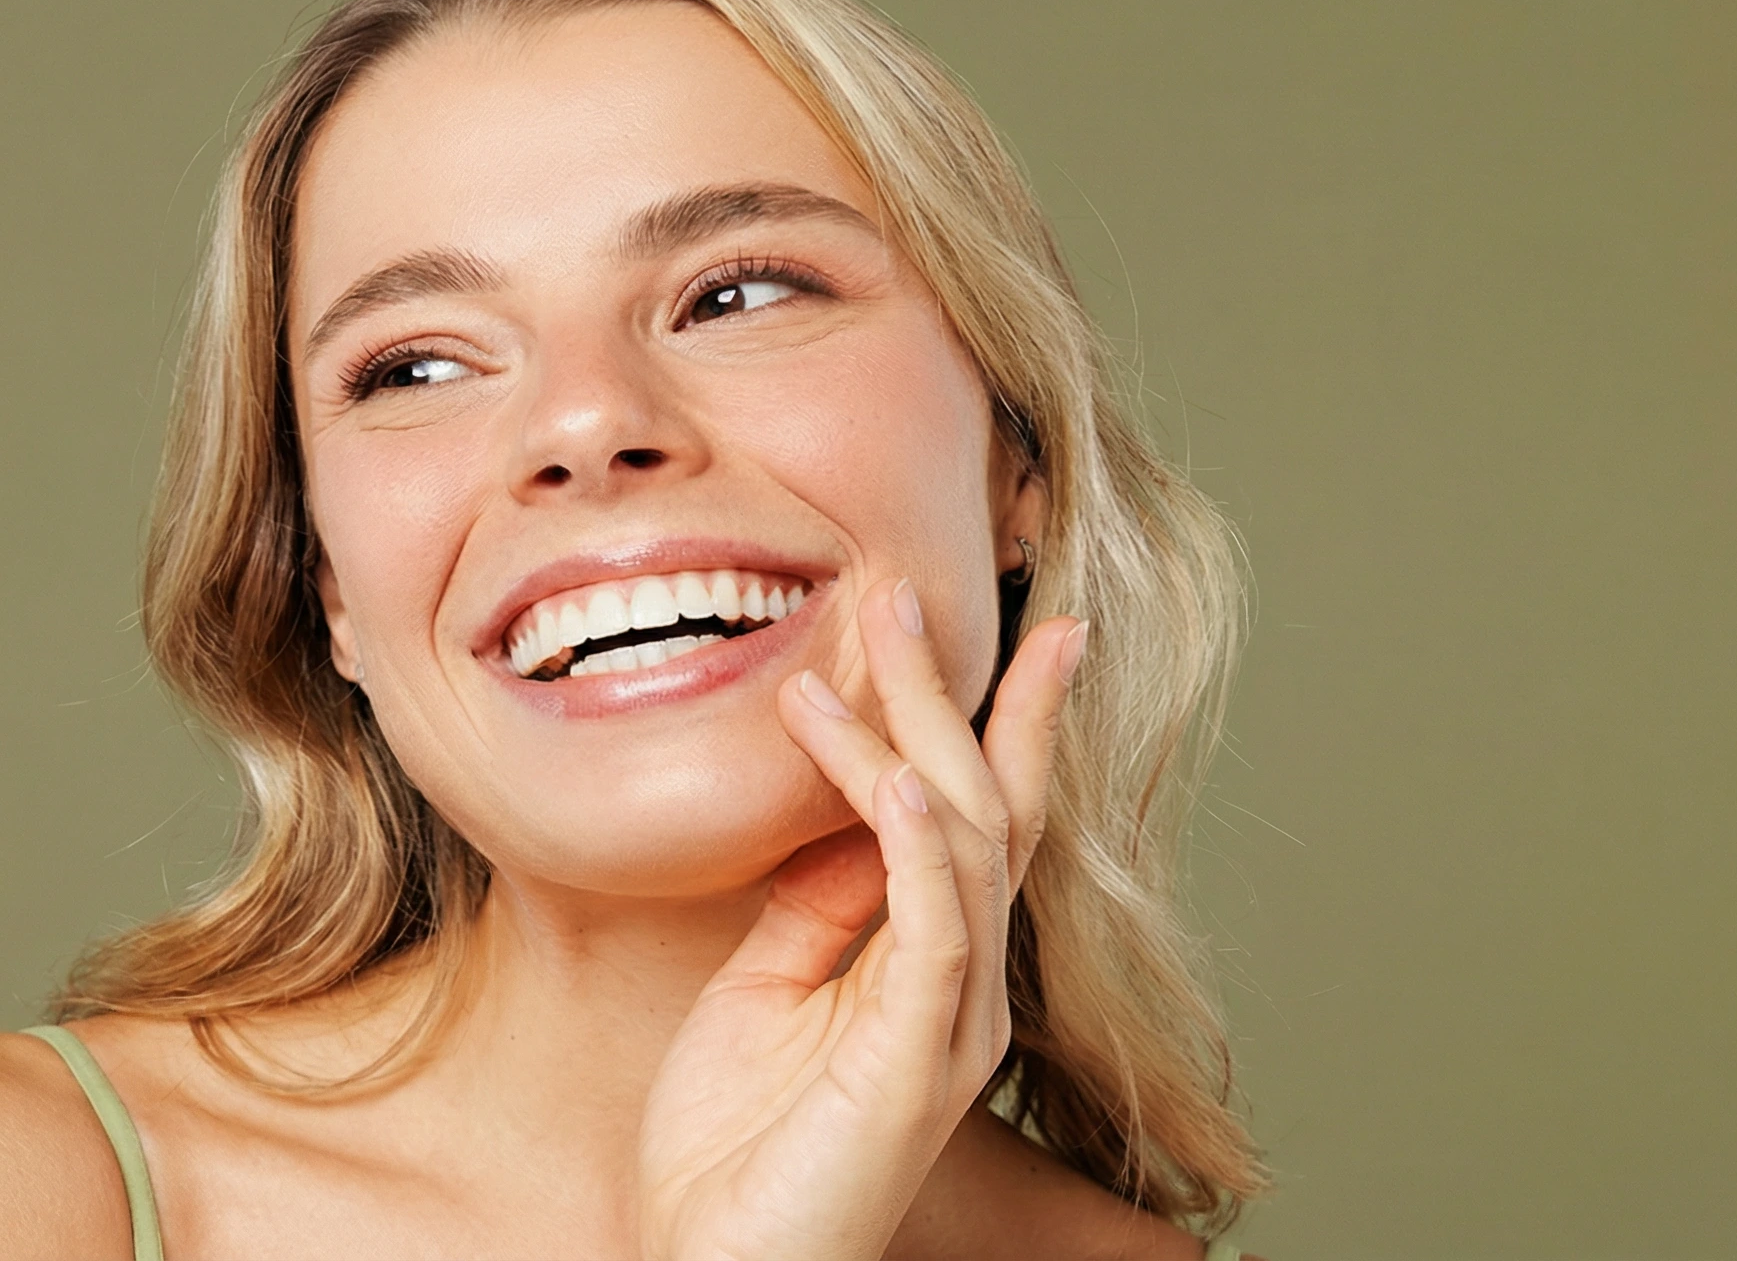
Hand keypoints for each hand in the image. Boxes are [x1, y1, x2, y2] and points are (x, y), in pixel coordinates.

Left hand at [635, 577, 1088, 1260]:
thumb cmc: (736, 1144)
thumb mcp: (766, 986)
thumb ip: (814, 901)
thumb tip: (841, 806)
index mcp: (930, 963)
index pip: (978, 815)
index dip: (993, 717)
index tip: (1000, 619)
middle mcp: (962, 983)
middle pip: (989, 805)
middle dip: (953, 691)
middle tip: (905, 592)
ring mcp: (949, 1020)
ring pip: (968, 843)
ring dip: (917, 733)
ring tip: (870, 643)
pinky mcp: (915, 1058)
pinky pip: (936, 928)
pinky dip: (919, 844)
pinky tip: (902, 778)